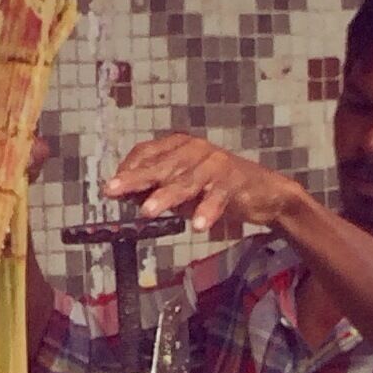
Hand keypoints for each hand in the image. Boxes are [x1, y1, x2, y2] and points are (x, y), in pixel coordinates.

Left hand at [104, 134, 302, 238]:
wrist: (261, 192)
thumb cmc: (215, 190)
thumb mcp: (182, 191)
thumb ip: (157, 190)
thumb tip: (126, 196)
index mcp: (180, 147)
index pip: (146, 153)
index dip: (127, 169)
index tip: (111, 188)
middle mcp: (195, 150)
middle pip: (160, 165)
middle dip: (135, 179)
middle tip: (113, 191)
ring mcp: (215, 164)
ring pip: (185, 181)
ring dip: (166, 196)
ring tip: (148, 211)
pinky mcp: (233, 181)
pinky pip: (216, 198)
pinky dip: (207, 211)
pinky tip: (197, 226)